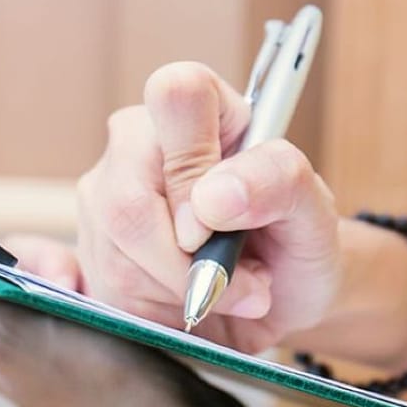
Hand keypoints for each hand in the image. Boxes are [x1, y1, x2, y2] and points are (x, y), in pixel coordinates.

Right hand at [77, 61, 342, 352]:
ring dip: (184, 293)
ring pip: (118, 258)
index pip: (177, 94)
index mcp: (202, 110)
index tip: (219, 224)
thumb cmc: (296, 242)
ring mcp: (105, 194)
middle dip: (188, 266)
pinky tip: (193, 302)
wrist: (280, 299)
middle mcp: (138, 142)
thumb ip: (278, 184)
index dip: (192, 168)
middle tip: (247, 283)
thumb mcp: (314, 213)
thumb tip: (211, 199)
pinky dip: (162, 312)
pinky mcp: (91, 248)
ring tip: (228, 289)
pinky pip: (109, 293)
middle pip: (126, 202)